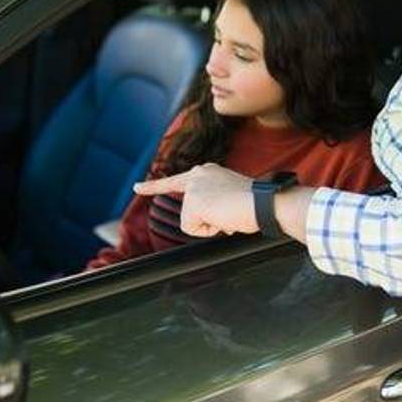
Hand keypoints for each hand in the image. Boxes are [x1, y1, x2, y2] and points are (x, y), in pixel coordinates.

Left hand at [133, 164, 255, 236]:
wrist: (263, 202)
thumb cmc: (256, 203)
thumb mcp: (231, 196)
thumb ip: (215, 202)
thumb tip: (221, 220)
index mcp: (208, 172)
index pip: (176, 180)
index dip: (154, 186)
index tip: (137, 187)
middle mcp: (198, 174)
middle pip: (188, 211)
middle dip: (203, 221)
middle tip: (224, 214)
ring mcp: (194, 187)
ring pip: (192, 222)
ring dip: (212, 225)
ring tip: (230, 214)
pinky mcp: (193, 202)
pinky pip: (195, 229)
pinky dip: (210, 230)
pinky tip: (224, 218)